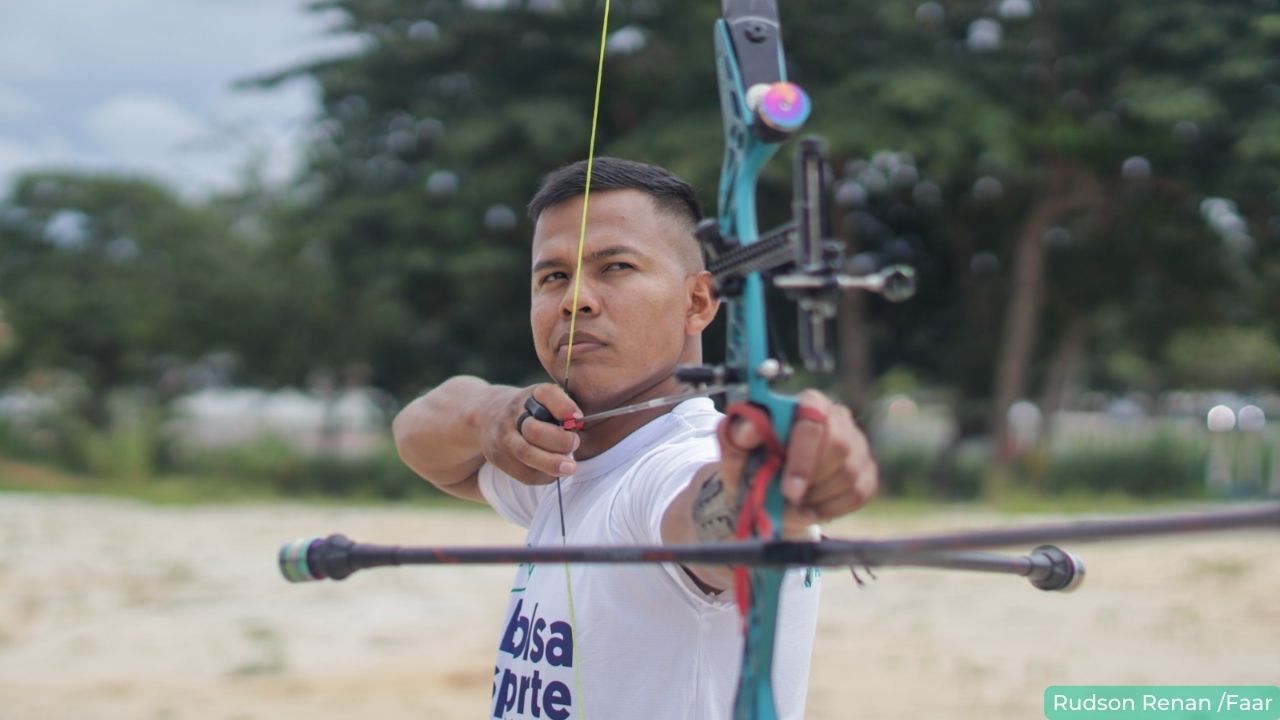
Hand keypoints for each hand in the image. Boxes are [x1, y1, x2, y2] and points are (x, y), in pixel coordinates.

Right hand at [480, 383, 582, 484]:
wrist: (488, 415)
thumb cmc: (533, 411)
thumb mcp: (547, 400)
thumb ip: (565, 410)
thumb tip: (579, 426)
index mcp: (531, 394)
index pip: (546, 394)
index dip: (564, 407)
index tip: (578, 419)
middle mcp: (513, 412)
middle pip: (534, 429)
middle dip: (559, 441)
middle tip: (574, 444)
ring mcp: (503, 435)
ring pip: (526, 453)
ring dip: (551, 463)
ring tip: (570, 468)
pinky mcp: (497, 457)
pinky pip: (523, 472)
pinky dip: (542, 475)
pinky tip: (553, 473)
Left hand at [716, 390, 876, 536]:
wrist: (765, 490)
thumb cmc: (751, 462)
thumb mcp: (736, 450)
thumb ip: (737, 435)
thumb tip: (750, 427)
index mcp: (805, 403)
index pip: (813, 420)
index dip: (803, 457)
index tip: (789, 490)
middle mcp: (838, 417)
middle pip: (840, 446)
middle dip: (812, 479)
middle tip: (789, 497)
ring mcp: (857, 444)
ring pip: (850, 473)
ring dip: (818, 497)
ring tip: (794, 502)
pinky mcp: (867, 470)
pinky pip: (859, 493)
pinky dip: (832, 509)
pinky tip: (810, 510)